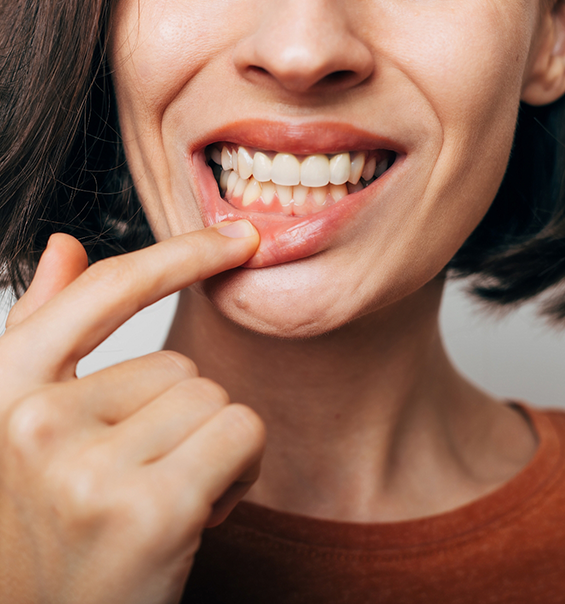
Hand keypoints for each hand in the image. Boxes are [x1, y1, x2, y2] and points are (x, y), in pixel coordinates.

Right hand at [0, 222, 264, 603]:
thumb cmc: (67, 524)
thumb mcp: (41, 427)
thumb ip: (45, 331)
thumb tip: (62, 246)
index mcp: (6, 395)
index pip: (101, 294)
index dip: (175, 256)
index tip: (234, 237)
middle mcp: (34, 424)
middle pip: (179, 363)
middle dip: (184, 418)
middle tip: (148, 477)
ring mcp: (88, 468)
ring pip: (214, 398)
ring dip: (210, 446)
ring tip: (166, 497)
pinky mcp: (152, 508)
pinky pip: (241, 433)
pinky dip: (240, 470)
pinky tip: (196, 516)